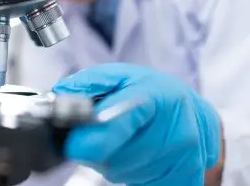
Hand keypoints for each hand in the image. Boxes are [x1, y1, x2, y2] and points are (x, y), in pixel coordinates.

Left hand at [53, 63, 221, 185]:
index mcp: (154, 95)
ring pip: (121, 173)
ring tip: (127, 138)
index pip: (116, 125)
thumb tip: (60, 96)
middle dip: (99, 147)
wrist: (189, 108)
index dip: (89, 139)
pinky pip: (138, 183)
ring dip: (114, 160)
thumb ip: (87, 83)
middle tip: (107, 130)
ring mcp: (184, 158)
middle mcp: (174, 128)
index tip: (74, 144)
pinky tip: (138, 153)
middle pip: (113, 158)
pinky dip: (130, 172)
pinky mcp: (186, 178)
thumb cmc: (151, 90)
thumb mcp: (118, 74)